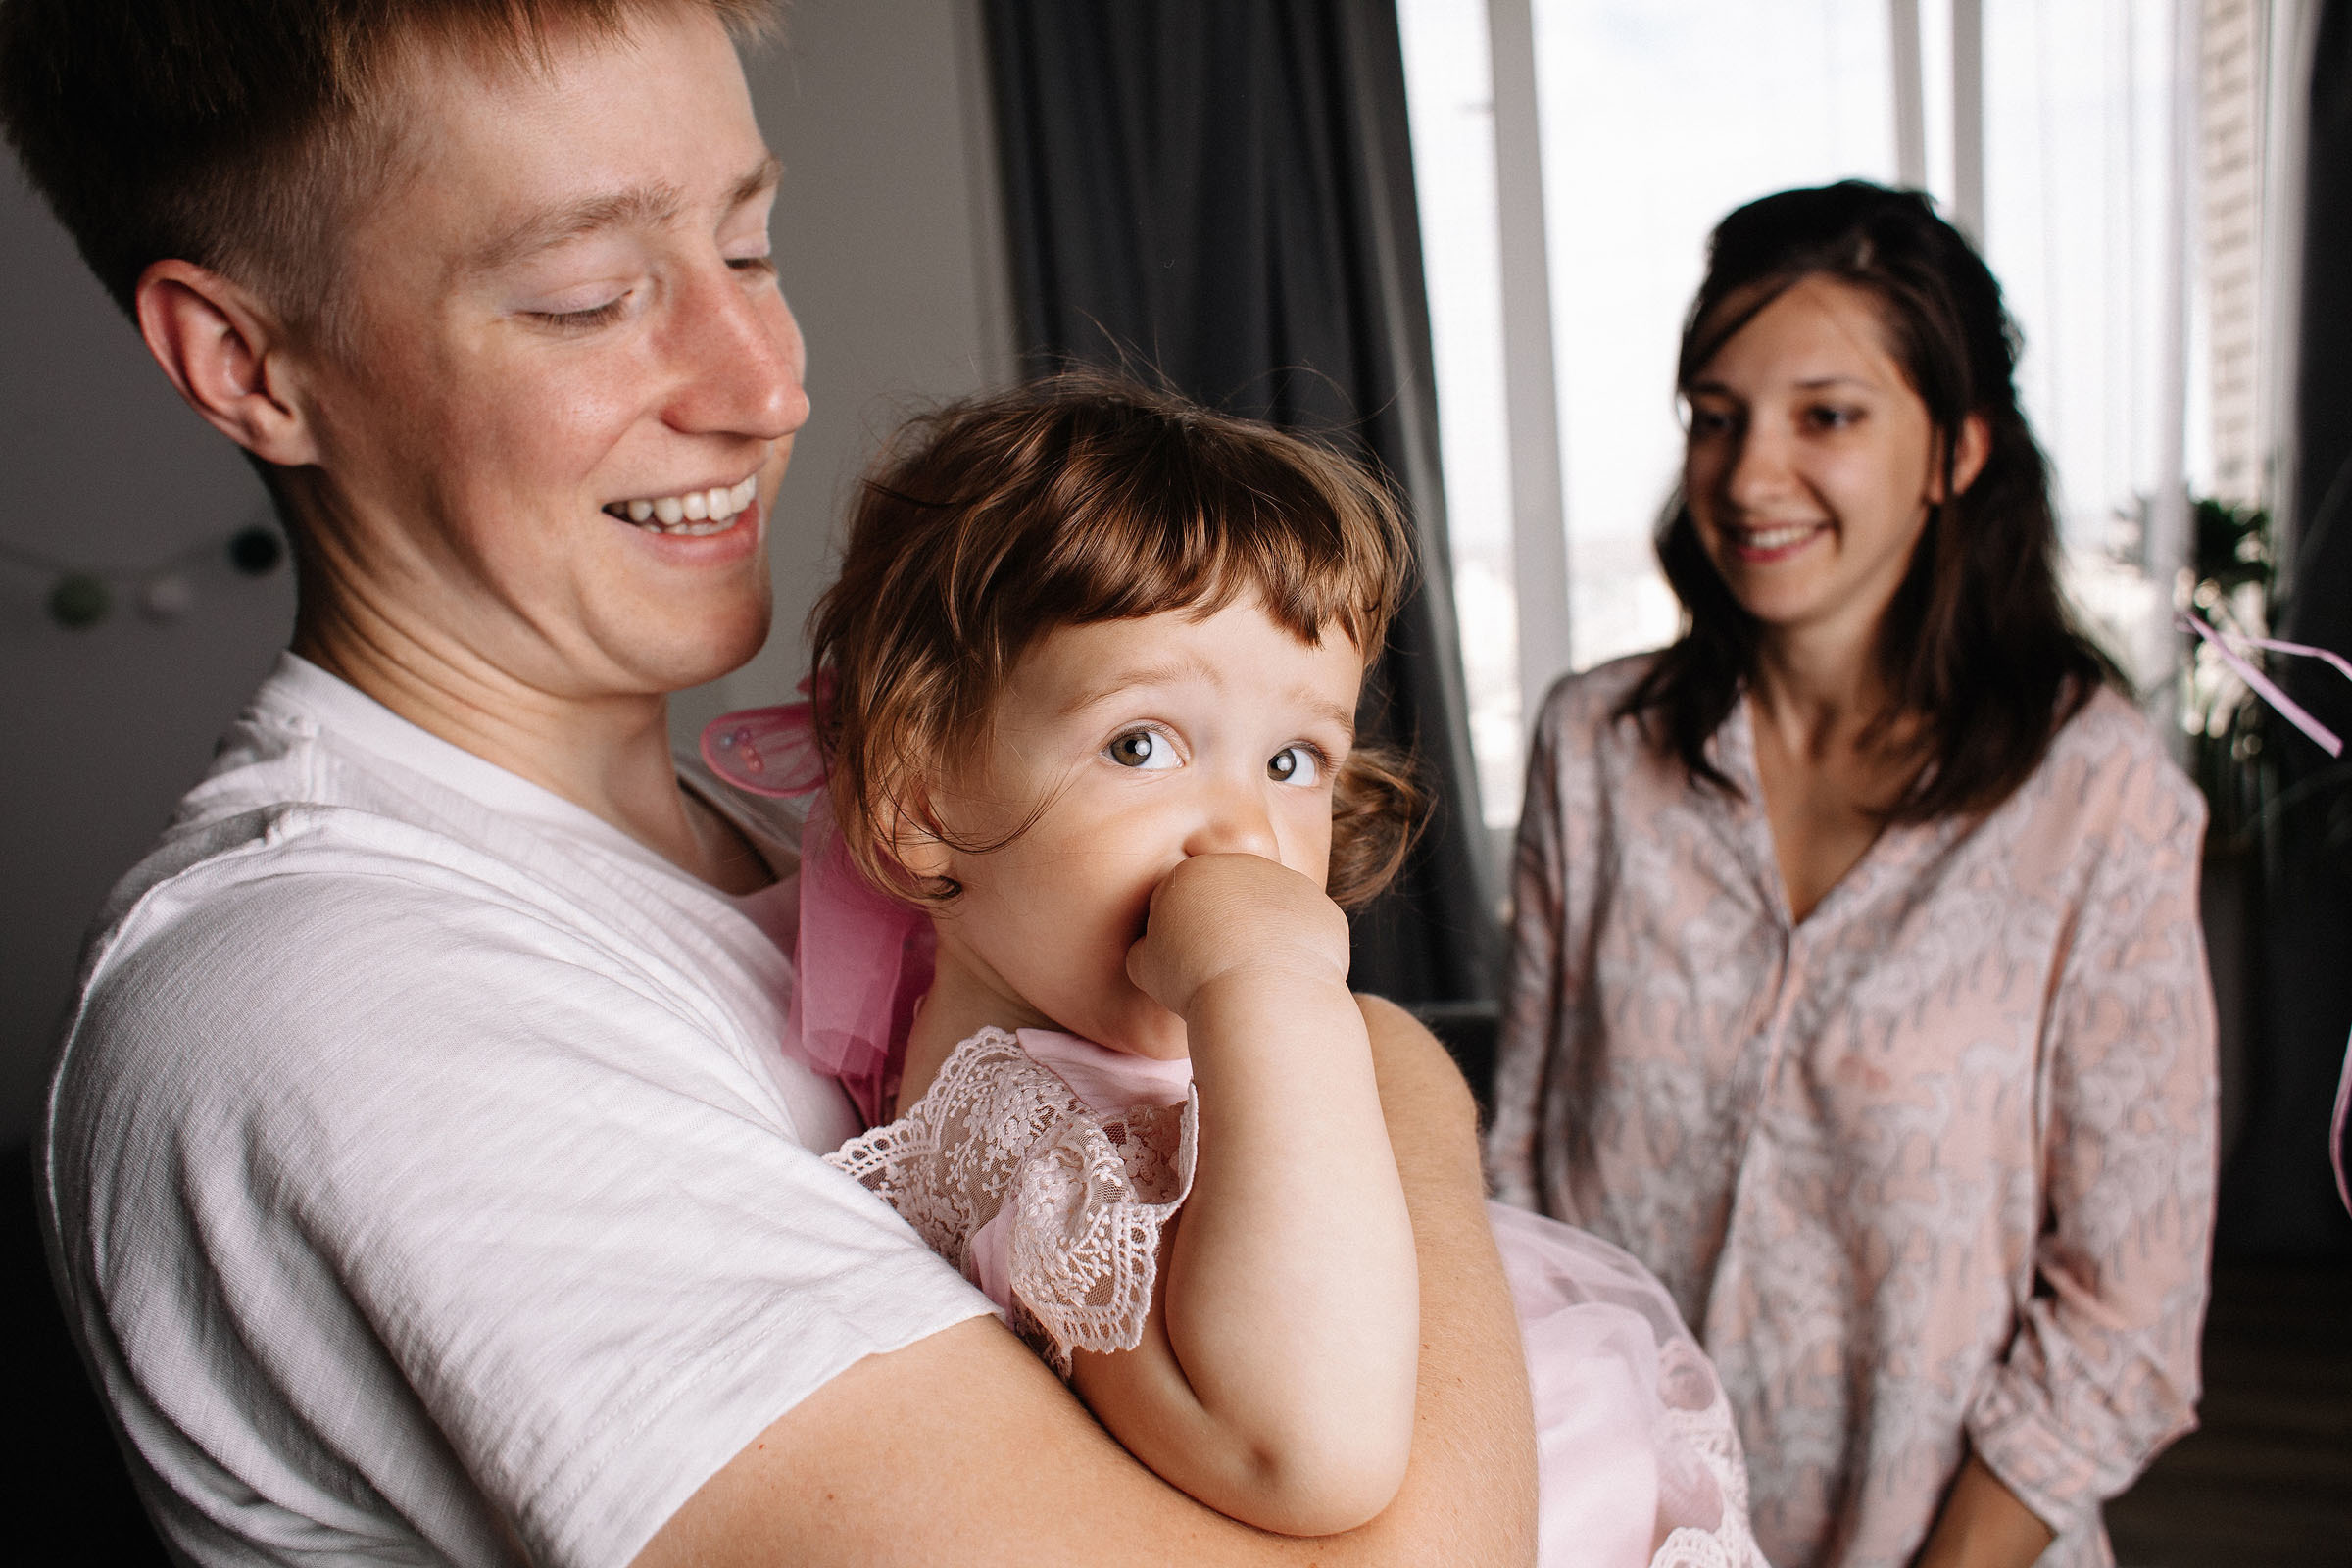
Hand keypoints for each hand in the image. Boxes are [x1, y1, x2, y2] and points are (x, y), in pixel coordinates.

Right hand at [1125, 853, 1351, 1018]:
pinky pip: (1306, 929)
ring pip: (1271, 909)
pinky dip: (1298, 950)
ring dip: (1264, 935)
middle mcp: (1245, 866)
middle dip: (1226, 924)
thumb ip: (1145, 948)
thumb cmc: (1195, 980)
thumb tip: (1150, 949)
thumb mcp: (1144, 967)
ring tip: (1255, 976)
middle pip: (1231, 895)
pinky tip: (1286, 978)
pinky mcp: (1323, 908)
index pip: (1183, 896)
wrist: (1262, 992)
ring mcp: (1289, 884)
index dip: (1180, 932)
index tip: (1185, 961)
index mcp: (1194, 871)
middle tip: (1221, 967)